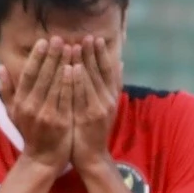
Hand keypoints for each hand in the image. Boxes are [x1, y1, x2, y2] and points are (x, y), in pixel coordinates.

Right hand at [4, 38, 75, 169]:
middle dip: (52, 55)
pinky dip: (71, 83)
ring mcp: (47, 114)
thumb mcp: (13, 112)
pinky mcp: (62, 122)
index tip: (43, 41)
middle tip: (59, 38)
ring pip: (56, 84)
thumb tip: (0, 68)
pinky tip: (76, 68)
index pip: (29, 74)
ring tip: (71, 47)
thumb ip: (7, 90)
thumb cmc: (31, 132)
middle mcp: (32, 107)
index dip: (36, 57)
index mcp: (21, 102)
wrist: (43, 159)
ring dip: (63, 64)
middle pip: (43, 76)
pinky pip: (67, 98)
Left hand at [68, 34, 120, 166]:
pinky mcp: (88, 117)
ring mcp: (98, 108)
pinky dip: (78, 80)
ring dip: (84, 62)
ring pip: (91, 80)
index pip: (107, 70)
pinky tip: (73, 67)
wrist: (91, 156)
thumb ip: (111, 86)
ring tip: (76, 45)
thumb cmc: (93, 130)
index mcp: (111, 96)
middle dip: (92, 53)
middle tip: (86, 36)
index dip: (102, 54)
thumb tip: (120, 62)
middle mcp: (108, 100)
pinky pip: (82, 94)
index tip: (95, 38)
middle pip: (100, 72)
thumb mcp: (107, 107)